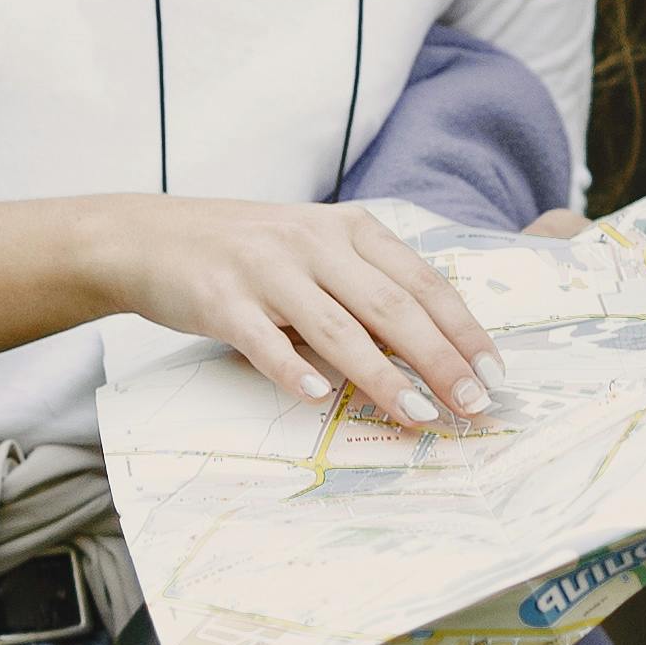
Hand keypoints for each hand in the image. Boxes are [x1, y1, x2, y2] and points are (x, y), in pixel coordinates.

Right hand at [99, 202, 504, 430]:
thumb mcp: (316, 251)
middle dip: (440, 359)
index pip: (422, 282)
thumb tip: (436, 350)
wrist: (151, 237)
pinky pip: (265, 339)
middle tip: (471, 404)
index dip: (463, 330)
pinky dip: (293, 369)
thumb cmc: (248, 253)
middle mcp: (314, 243)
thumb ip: (368, 288)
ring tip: (417, 415)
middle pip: (391, 307)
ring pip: (338, 329)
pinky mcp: (222, 299)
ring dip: (382, 377)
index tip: (494, 374)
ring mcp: (267, 269)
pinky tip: (319, 398)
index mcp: (349, 229)